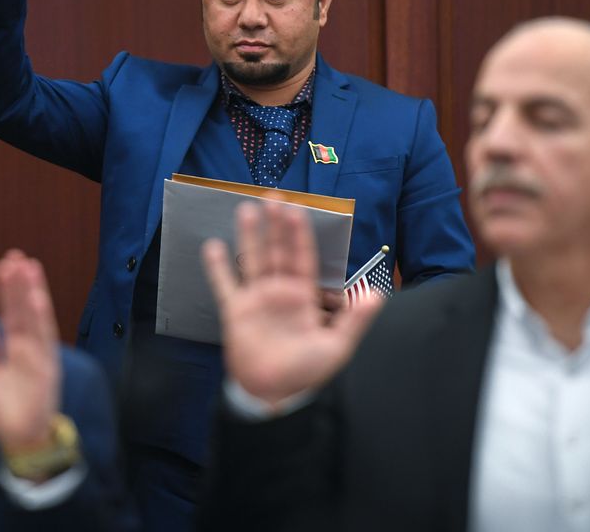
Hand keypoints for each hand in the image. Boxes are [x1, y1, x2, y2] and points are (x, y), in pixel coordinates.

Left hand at [0, 249, 60, 452]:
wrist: (21, 440)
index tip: (4, 265)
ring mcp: (39, 357)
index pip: (10, 313)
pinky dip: (41, 320)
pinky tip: (38, 299)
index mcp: (15, 348)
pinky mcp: (46, 370)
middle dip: (20, 284)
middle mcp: (30, 348)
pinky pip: (44, 342)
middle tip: (15, 256)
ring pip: (36, 319)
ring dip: (33, 293)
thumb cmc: (6, 410)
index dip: (7, 290)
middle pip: (24, 310)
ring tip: (29, 268)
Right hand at [203, 202, 383, 408]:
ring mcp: (256, 299)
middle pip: (277, 251)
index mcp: (303, 296)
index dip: (300, 235)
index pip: (303, 258)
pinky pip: (225, 284)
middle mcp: (279, 291)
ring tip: (246, 210)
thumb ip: (355, 320)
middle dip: (276, 225)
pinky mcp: (236, 311)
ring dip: (249, 236)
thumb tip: (376, 295)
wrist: (274, 393)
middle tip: (273, 197)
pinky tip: (212, 246)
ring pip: (252, 259)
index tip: (297, 211)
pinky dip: (218, 267)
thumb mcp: (336, 346)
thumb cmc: (307, 372)